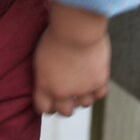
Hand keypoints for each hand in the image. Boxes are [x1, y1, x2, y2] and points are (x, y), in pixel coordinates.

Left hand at [33, 2, 109, 116]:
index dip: (46, 105)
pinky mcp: (99, 82)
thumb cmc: (55, 34)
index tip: (48, 102)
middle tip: (66, 96)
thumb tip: (47, 82)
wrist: (76, 28)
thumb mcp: (40, 55)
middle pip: (64, 111)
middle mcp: (63, 92)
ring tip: (81, 85)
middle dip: (64, 105)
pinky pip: (99, 94)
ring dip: (82, 97)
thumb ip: (43, 74)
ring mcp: (82, 89)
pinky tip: (93, 81)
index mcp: (44, 85)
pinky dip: (97, 90)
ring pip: (83, 104)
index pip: (43, 108)